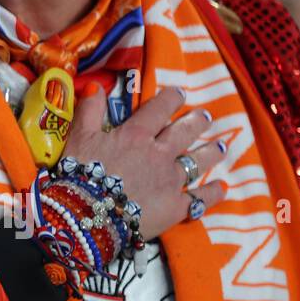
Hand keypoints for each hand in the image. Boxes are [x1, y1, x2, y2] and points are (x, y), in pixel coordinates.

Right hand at [63, 85, 226, 241]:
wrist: (89, 214)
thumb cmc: (79, 173)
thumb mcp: (78, 136)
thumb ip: (89, 110)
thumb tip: (96, 85)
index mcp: (136, 135)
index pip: (158, 110)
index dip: (171, 99)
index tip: (180, 92)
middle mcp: (159, 154)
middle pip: (184, 133)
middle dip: (197, 122)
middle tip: (206, 116)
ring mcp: (171, 181)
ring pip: (198, 162)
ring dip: (211, 152)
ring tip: (221, 146)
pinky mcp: (176, 207)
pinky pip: (200, 199)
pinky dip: (212, 193)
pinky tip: (221, 188)